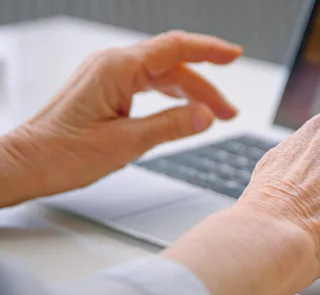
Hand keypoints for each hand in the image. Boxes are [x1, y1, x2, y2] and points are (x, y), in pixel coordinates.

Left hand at [0, 31, 241, 205]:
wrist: (28, 163)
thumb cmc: (64, 154)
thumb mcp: (126, 143)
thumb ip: (171, 126)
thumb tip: (205, 116)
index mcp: (117, 69)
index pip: (175, 48)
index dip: (209, 50)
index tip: (234, 54)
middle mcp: (113, 64)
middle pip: (173, 66)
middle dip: (206, 87)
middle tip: (228, 113)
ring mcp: (108, 74)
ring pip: (162, 76)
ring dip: (190, 93)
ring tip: (213, 116)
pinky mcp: (106, 87)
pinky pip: (147, 84)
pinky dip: (170, 96)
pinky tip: (183, 111)